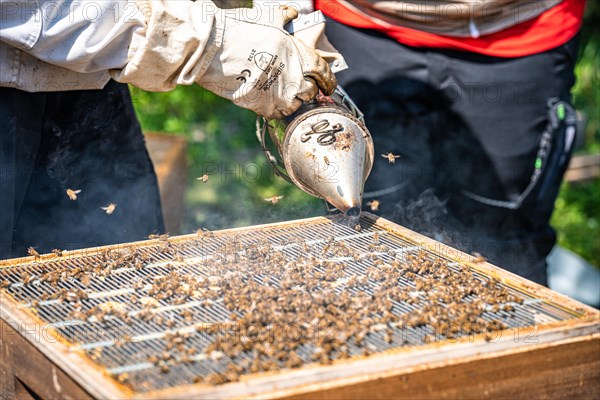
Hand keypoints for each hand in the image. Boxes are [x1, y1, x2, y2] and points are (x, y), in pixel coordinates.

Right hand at [196, 5, 336, 118]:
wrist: (212, 48)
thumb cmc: (238, 30)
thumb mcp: (266, 17)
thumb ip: (285, 17)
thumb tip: (294, 13)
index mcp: (298, 53)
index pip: (323, 72)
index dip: (328, 81)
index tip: (328, 86)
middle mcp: (293, 76)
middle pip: (311, 91)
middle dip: (307, 90)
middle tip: (299, 87)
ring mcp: (279, 94)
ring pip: (296, 105)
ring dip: (292, 101)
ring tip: (282, 94)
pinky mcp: (264, 106)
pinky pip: (278, 114)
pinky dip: (277, 109)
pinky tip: (270, 100)